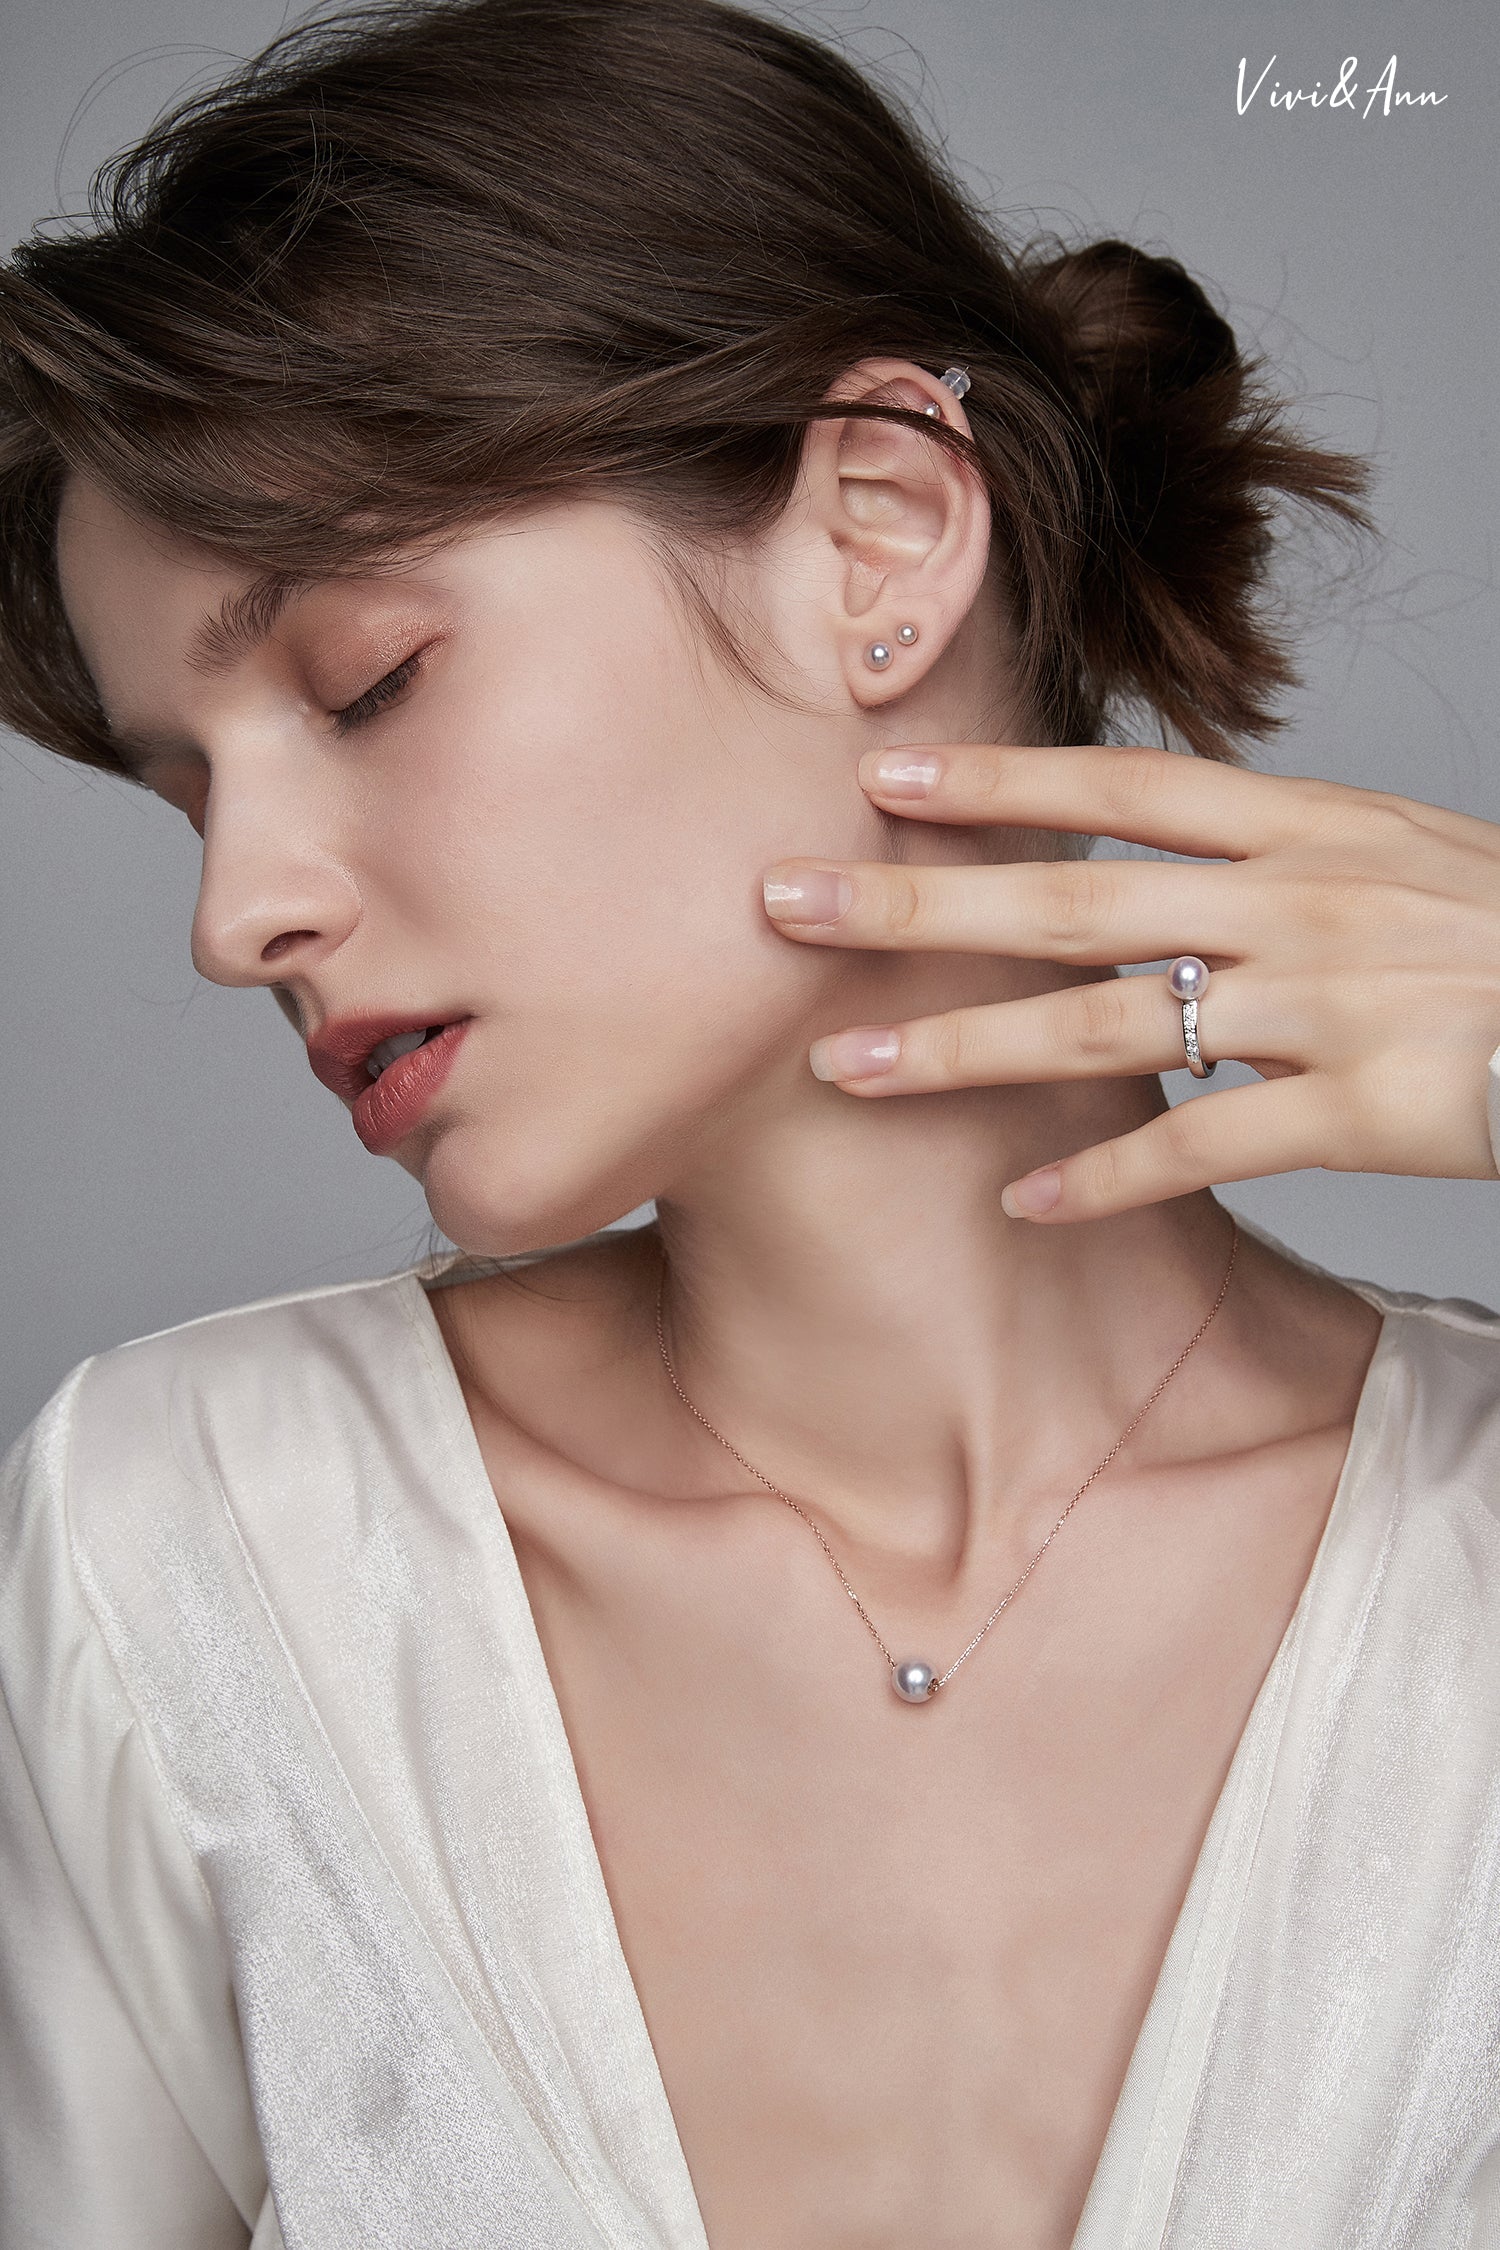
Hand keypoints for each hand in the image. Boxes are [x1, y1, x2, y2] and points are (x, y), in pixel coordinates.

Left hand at [761, 743, 1499, 1222]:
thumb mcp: (1400, 850)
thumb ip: (1274, 847)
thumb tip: (1151, 841)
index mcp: (1310, 825)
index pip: (1122, 791)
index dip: (995, 781)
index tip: (879, 776)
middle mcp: (1301, 900)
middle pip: (1071, 901)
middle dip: (918, 907)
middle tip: (787, 907)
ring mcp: (1329, 1003)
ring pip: (1106, 1023)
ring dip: (965, 1048)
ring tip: (847, 1068)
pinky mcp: (1367, 1109)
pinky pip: (1206, 1146)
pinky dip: (1107, 1176)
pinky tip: (1024, 1199)